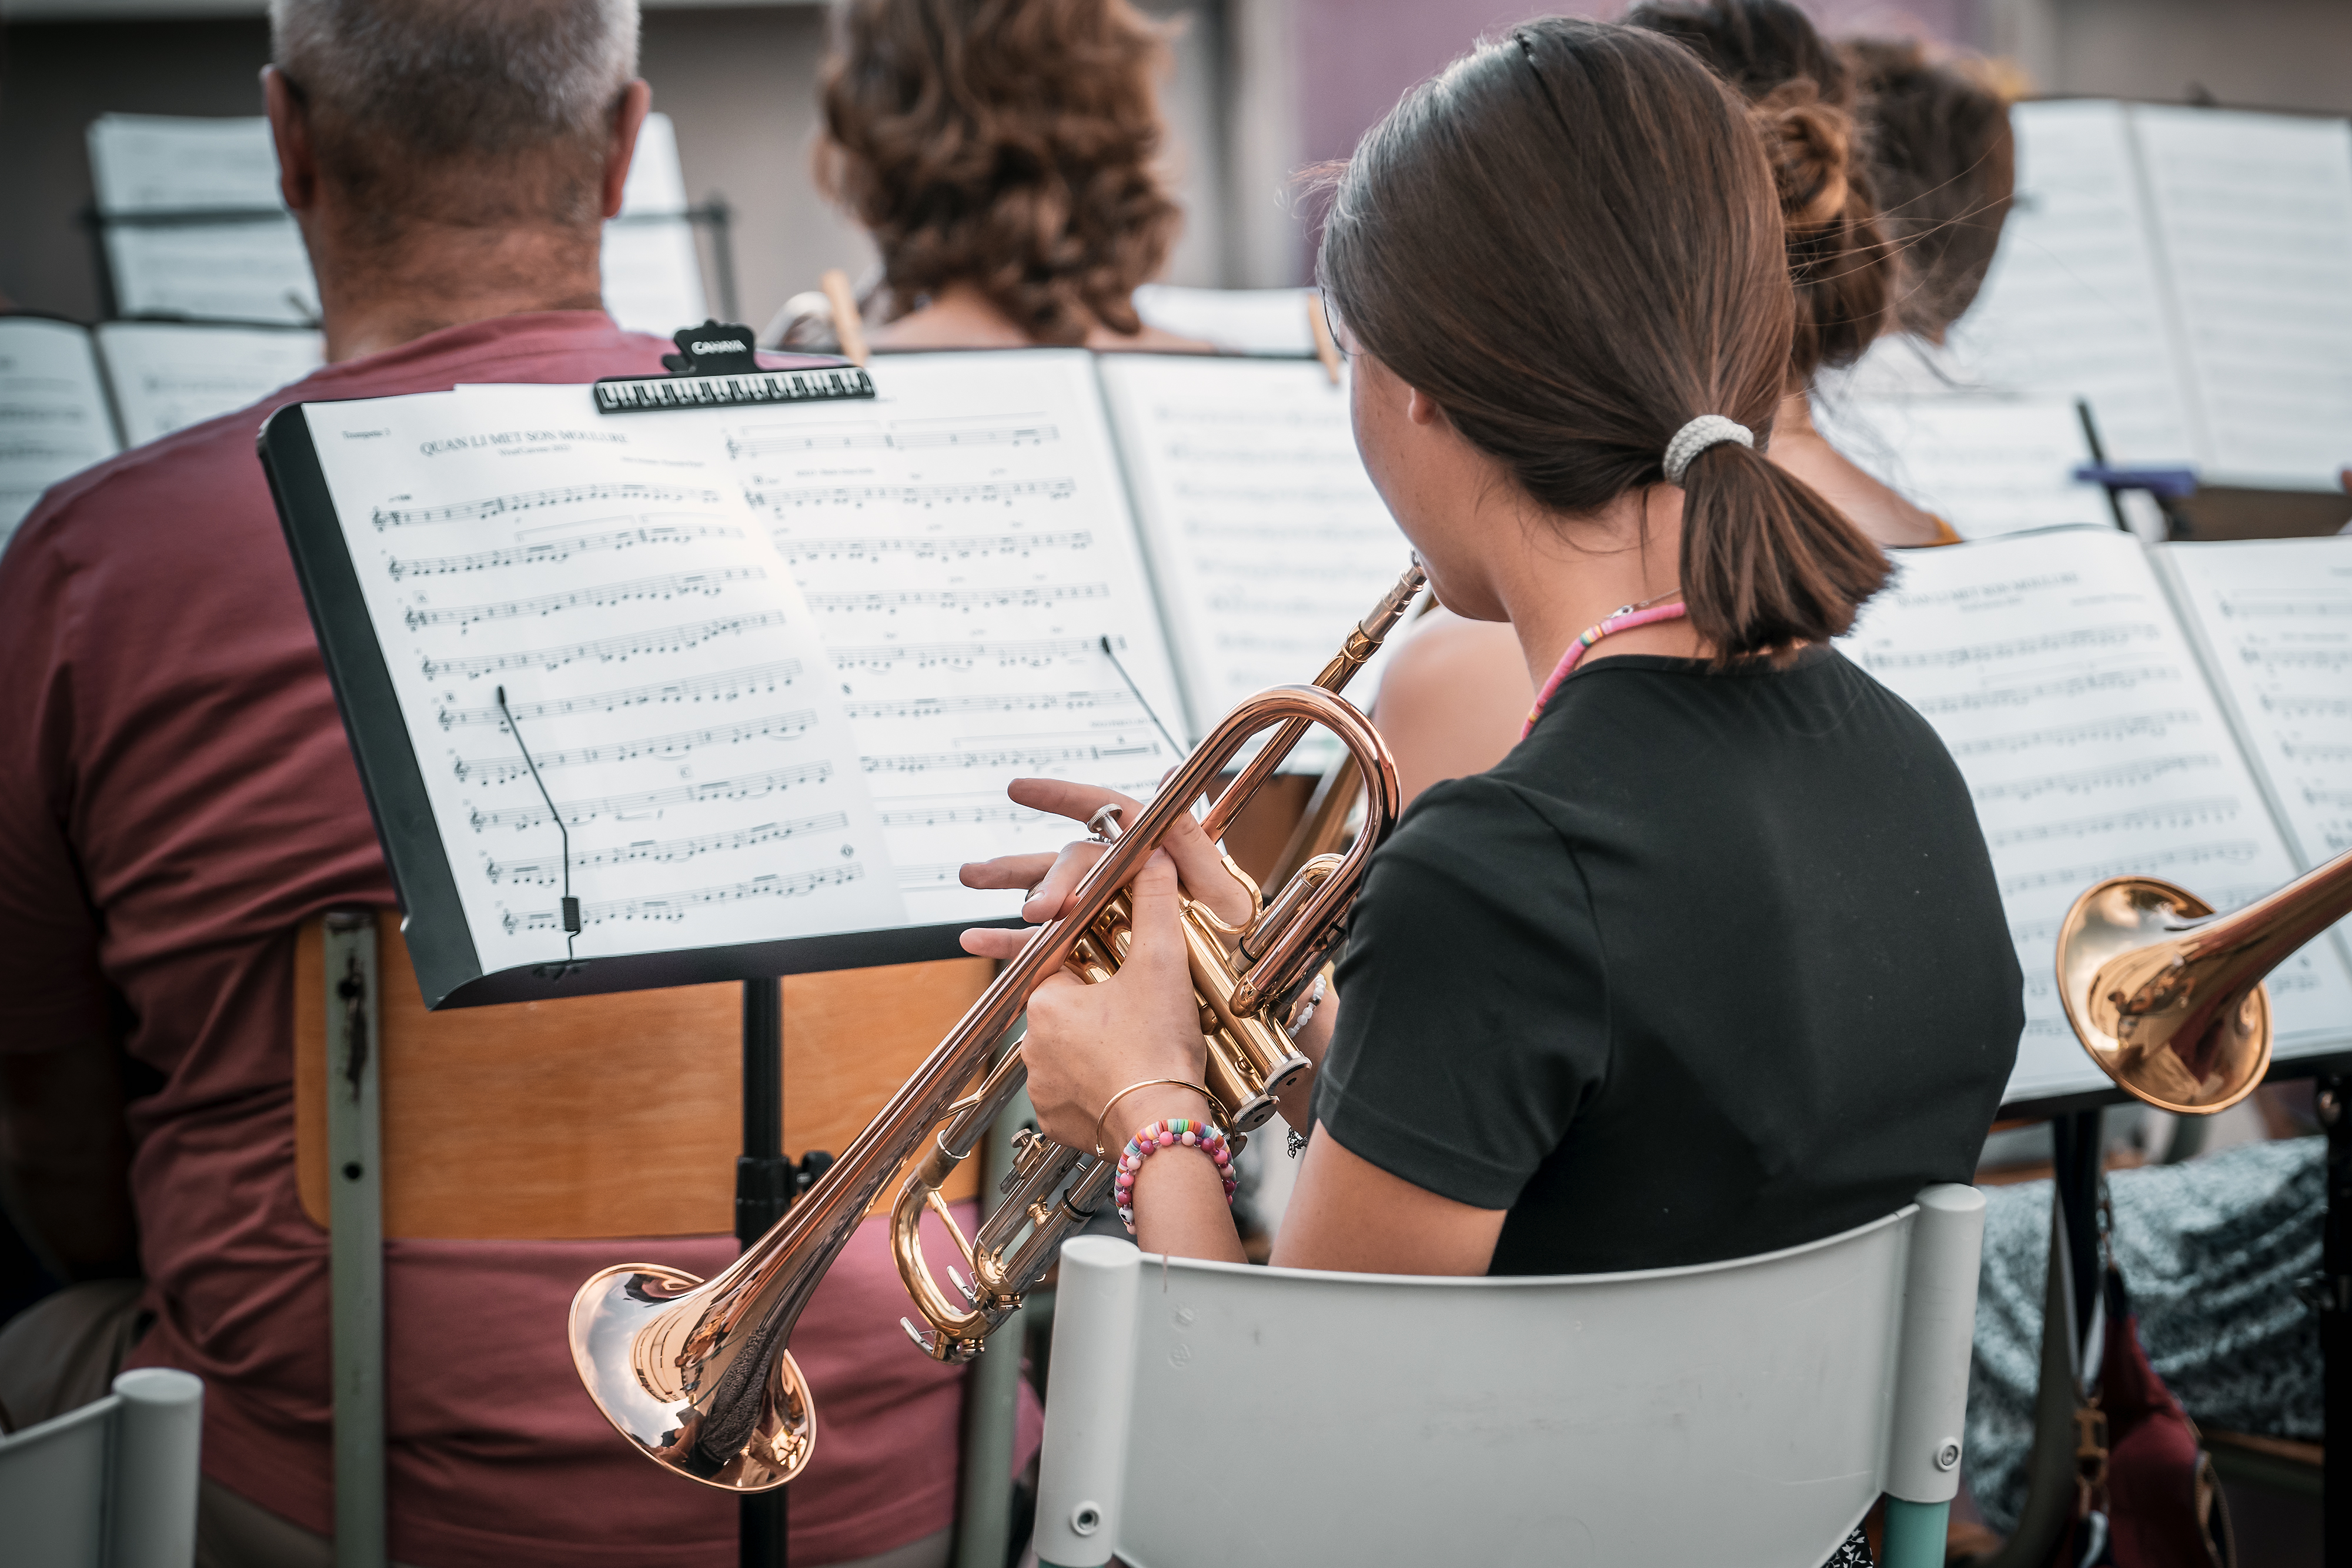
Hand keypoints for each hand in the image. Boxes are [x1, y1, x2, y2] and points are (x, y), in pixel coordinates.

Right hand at [955, 777, 1255, 944]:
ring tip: (970, 876)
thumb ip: (1193, 842)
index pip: (1101, 810)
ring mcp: (1096, 907)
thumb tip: (1168, 775)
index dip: (1060, 795)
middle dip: (1046, 878)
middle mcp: (1116, 871)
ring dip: (1006, 882)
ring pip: (1044, 889)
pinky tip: (974, 940)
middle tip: (1040, 909)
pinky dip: (1007, 941)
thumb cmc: (1235, 934)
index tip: (1018, 788)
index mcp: (1148, 848)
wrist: (1235, 986)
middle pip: (1069, 861)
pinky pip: (1040, 940)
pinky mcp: (1083, 943)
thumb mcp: (1223, 890)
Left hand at [998, 849, 1212, 1153]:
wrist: (1164, 1127)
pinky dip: (1092, 1086)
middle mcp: (1032, 1044)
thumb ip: (1155, 904)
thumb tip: (1154, 860)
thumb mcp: (1162, 963)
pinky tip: (1124, 1080)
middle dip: (1096, 1007)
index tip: (1120, 971)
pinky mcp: (1054, 1120)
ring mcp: (1040, 1086)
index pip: (1060, 963)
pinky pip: (1068, 1092)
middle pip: (1065, 1008)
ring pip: (1066, 1050)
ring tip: (1136, 1049)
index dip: (1095, 960)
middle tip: (1138, 1016)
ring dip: (1093, 1047)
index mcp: (1046, 1000)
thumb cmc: (1159, 1048)